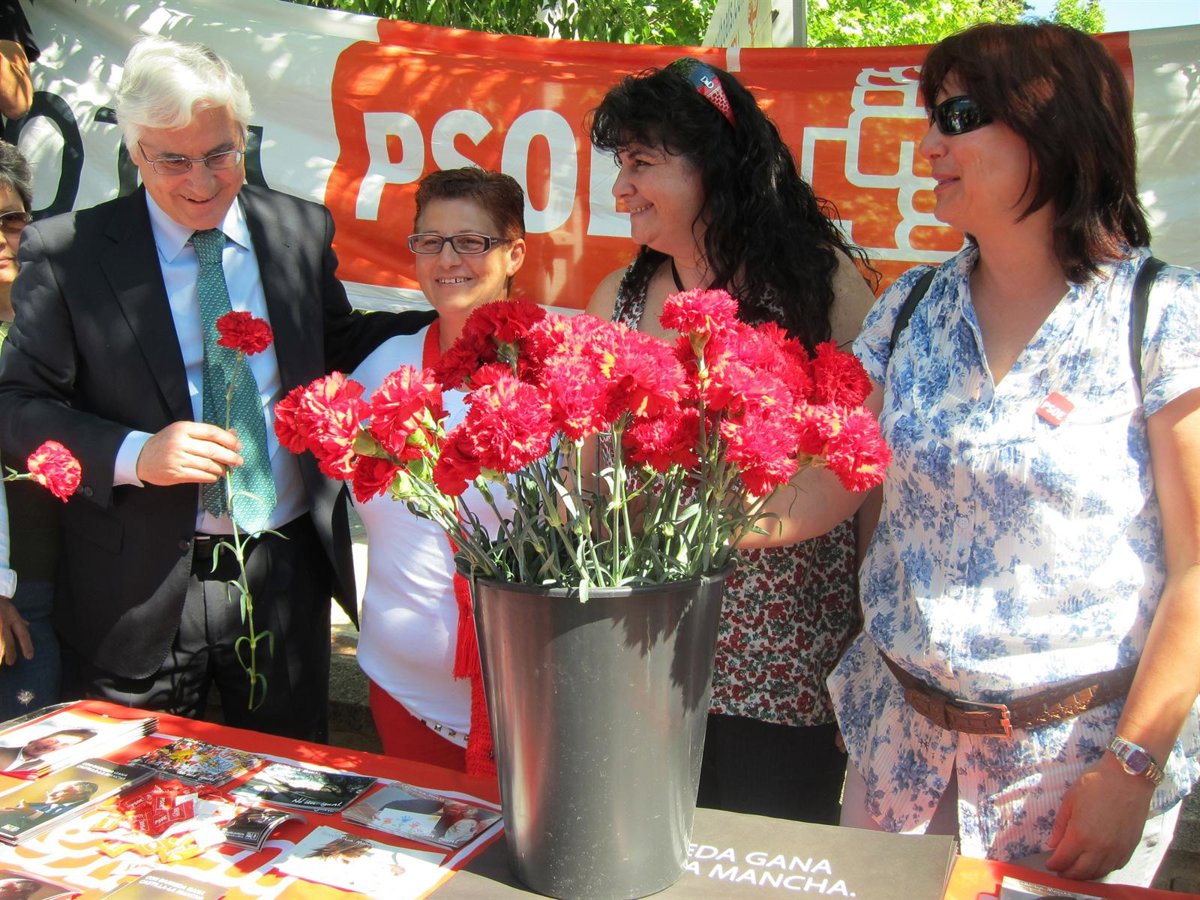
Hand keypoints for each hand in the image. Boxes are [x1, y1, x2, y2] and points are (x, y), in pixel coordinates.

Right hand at [0, 595, 31, 664]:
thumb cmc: (0, 604)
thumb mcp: (12, 609)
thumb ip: (19, 620)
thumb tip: (27, 625)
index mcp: (13, 617)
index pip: (22, 633)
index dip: (27, 645)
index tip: (30, 656)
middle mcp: (4, 621)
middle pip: (7, 640)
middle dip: (10, 652)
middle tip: (11, 663)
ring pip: (0, 640)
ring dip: (0, 652)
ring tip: (0, 663)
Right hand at [135, 421, 243, 485]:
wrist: (141, 457)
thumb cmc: (167, 442)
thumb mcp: (184, 432)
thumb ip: (207, 433)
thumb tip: (233, 434)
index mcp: (183, 428)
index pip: (212, 432)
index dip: (228, 439)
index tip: (238, 446)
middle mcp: (180, 442)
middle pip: (212, 450)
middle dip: (230, 457)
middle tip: (239, 461)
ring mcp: (177, 458)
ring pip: (208, 464)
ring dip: (221, 468)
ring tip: (226, 469)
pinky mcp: (176, 473)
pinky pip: (200, 476)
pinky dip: (211, 476)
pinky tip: (214, 475)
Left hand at [1045, 753, 1155, 879]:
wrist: (1129, 779)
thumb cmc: (1096, 784)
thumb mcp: (1070, 800)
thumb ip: (1060, 826)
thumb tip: (1053, 844)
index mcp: (1080, 836)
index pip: (1063, 860)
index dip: (1054, 864)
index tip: (1049, 863)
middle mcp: (1099, 849)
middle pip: (1080, 872)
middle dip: (1067, 874)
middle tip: (1060, 870)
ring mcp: (1116, 851)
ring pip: (1098, 873)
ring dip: (1084, 875)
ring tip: (1076, 870)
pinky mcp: (1129, 849)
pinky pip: (1114, 867)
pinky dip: (1102, 869)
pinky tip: (1096, 864)